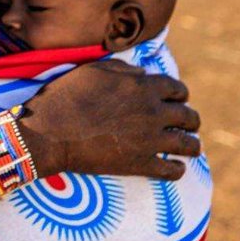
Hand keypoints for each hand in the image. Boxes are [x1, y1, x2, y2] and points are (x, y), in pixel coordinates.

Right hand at [17, 59, 199, 180]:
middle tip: (184, 125)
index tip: (175, 100)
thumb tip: (142, 73)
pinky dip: (177, 169)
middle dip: (190, 120)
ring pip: (189, 145)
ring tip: (187, 148)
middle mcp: (153, 112)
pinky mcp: (142, 164)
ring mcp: (150, 140)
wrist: (49, 133)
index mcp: (143, 87)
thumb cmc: (65, 97)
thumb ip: (122, 70)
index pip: (178, 89)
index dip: (179, 95)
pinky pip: (173, 171)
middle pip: (189, 117)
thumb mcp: (91, 71)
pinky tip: (173, 167)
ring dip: (191, 145)